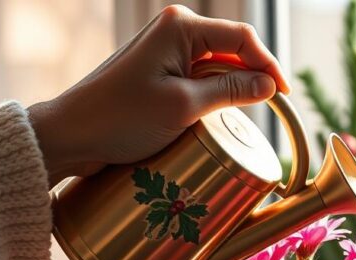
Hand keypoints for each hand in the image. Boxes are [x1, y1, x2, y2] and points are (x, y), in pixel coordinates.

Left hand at [28, 5, 288, 184]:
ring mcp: (166, 51)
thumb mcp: (183, 107)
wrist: (71, 135)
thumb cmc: (120, 119)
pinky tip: (220, 118)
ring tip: (246, 118)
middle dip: (253, 77)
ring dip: (234, 90)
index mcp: (180, 27)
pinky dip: (215, 97)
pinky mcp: (160, 73)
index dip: (269, 65)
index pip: (242, 38)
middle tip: (270, 111)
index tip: (285, 96)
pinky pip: (200, 79)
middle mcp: (174, 31)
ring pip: (218, 66)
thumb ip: (230, 91)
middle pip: (233, 49)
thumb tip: (269, 85)